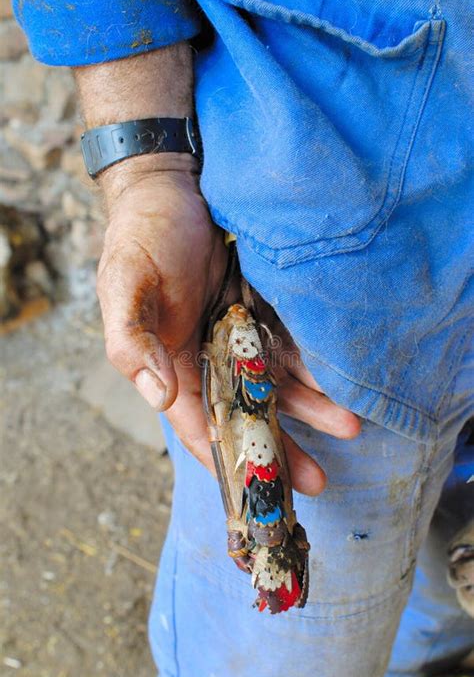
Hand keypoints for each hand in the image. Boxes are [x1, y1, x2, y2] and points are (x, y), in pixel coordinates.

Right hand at [97, 158, 359, 495]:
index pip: (200, 426)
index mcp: (169, 364)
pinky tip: (342, 381)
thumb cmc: (143, 234)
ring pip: (275, 384)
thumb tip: (160, 394)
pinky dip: (313, 365)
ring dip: (309, 408)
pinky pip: (289, 345)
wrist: (172, 187)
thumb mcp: (127, 284)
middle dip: (280, 448)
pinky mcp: (259, 311)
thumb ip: (132, 340)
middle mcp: (205, 359)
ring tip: (350, 425)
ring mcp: (235, 336)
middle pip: (246, 415)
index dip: (231, 459)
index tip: (265, 489)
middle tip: (316, 481)